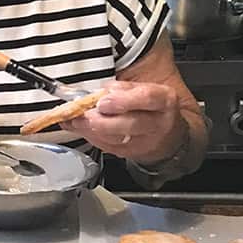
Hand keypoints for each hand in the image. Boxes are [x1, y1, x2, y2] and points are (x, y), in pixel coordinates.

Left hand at [63, 81, 186, 161]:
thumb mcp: (141, 90)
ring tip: (76, 120)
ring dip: (90, 129)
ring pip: (117, 139)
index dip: (123, 101)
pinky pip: (109, 147)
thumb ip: (120, 89)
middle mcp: (158, 122)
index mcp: (162, 100)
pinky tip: (80, 128)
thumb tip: (95, 94)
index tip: (102, 102)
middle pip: (131, 123)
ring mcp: (146, 141)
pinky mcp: (132, 153)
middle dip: (103, 120)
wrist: (166, 134)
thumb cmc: (150, 107)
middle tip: (86, 115)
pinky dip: (91, 137)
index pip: (146, 98)